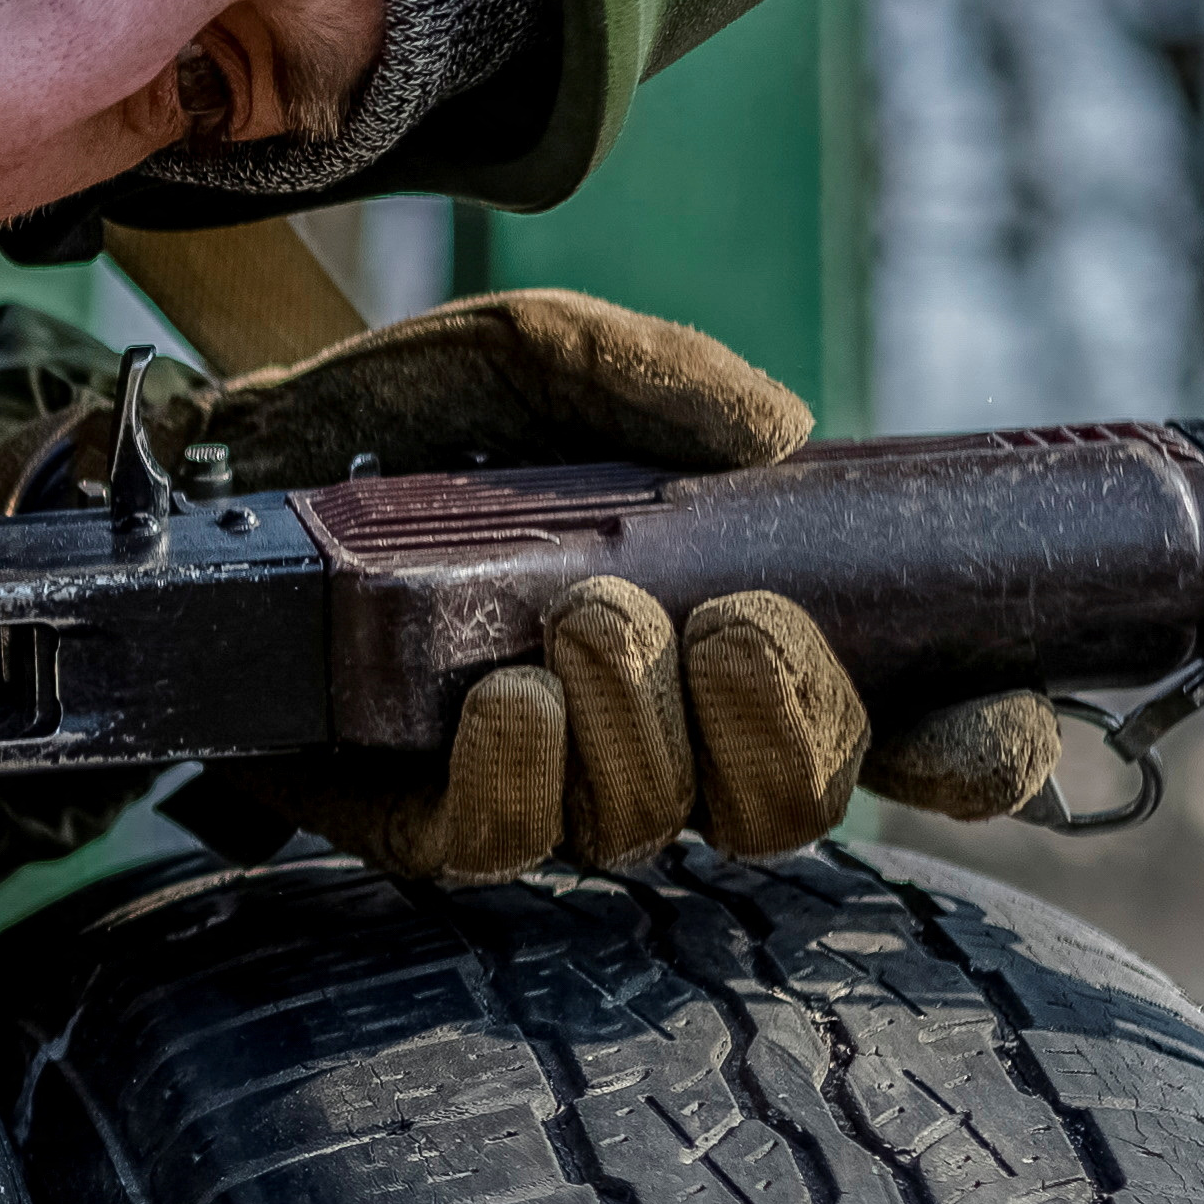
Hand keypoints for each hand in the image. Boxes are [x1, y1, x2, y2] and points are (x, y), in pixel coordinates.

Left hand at [163, 290, 1069, 875]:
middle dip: (790, 724)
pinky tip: (505, 696)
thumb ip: (651, 372)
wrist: (224, 463)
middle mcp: (672, 727)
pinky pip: (508, 848)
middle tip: (733, 626)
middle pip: (799, 803)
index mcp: (748, 628)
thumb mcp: (539, 356)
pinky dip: (526, 772)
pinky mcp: (428, 817)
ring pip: (662, 826)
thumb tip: (776, 434)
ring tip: (585, 617)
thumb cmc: (414, 420)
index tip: (979, 722)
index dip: (977, 748)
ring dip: (646, 727)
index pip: (912, 727)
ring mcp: (557, 781)